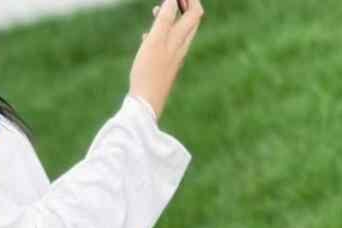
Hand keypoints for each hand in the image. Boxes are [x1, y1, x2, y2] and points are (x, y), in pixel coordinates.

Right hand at [129, 0, 204, 120]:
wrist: (145, 104)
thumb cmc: (149, 72)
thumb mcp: (155, 40)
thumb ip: (165, 18)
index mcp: (180, 39)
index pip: (195, 12)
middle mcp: (181, 49)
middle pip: (190, 22)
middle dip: (182, 7)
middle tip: (169, 0)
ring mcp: (173, 60)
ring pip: (177, 34)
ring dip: (170, 20)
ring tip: (155, 13)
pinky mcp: (164, 70)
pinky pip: (167, 47)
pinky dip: (161, 36)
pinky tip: (147, 39)